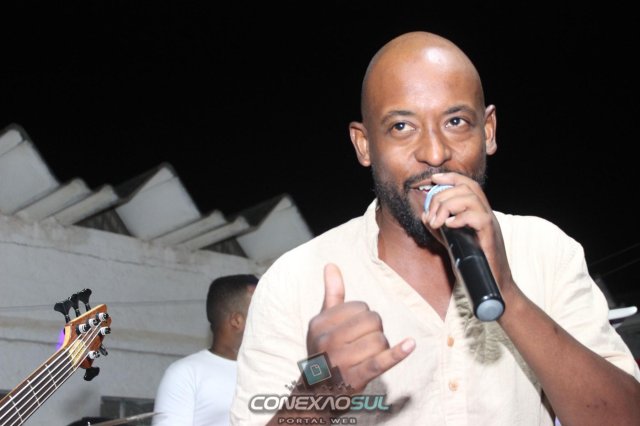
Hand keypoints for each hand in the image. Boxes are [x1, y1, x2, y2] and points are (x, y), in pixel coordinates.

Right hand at [306, 263, 414, 393]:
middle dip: (375, 331)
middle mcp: (327, 341)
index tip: (354, 331)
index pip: (360, 307)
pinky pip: (379, 361)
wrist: (317, 393)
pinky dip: (396, 354)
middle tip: (362, 344)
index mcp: (320, 324)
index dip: (364, 317)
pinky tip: (409, 345)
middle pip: (372, 321)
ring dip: (380, 348)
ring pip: (379, 340)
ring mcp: (340, 360)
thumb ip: (332, 294)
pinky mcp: (355, 378)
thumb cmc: (325, 352)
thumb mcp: (323, 323)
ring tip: (365, 357)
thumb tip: (331, 264)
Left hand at [422, 172, 513, 293]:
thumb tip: (424, 215)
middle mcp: (486, 214)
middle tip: (430, 215)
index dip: (451, 177)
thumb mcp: (451, 241)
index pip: (468, 185)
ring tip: (437, 222)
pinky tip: (448, 227)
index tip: (434, 178)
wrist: (492, 284)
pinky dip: (460, 219)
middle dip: (442, 196)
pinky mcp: (490, 237)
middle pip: (466, 188)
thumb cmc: (473, 263)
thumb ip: (439, 227)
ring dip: (448, 206)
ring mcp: (490, 224)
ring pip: (471, 198)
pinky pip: (478, 218)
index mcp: (478, 212)